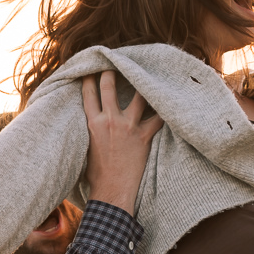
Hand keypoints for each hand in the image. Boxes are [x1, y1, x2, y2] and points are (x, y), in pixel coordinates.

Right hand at [81, 71, 162, 214]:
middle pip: (109, 87)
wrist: (112, 190)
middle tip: (116, 63)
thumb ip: (90, 130)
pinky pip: (157, 118)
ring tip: (145, 74)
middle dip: (111, 72)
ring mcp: (128, 127)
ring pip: (137, 97)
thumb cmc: (96, 175)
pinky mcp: (143, 136)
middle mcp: (110, 121)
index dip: (89, 79)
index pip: (88, 94)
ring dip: (141, 84)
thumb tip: (91, 121)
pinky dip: (164, 110)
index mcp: (93, 123)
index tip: (91, 69)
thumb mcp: (85, 148)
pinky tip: (169, 100)